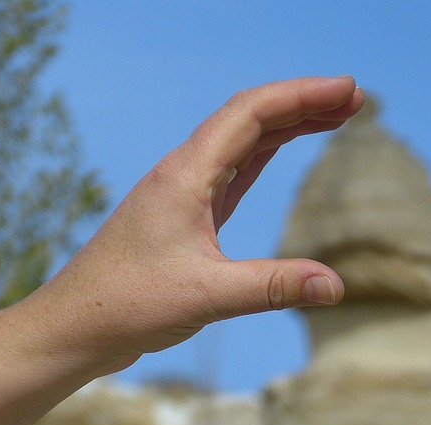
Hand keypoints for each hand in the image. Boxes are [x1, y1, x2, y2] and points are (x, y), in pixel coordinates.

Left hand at [31, 76, 364, 374]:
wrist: (73, 328)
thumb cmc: (126, 306)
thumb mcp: (207, 297)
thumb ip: (273, 287)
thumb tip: (336, 287)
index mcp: (185, 176)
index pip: (251, 114)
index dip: (303, 96)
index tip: (349, 89)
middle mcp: (181, 176)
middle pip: (250, 120)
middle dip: (303, 104)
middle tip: (356, 99)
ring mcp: (179, 197)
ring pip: (240, 145)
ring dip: (286, 127)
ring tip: (334, 117)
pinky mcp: (179, 222)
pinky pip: (228, 174)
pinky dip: (261, 156)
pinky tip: (279, 151)